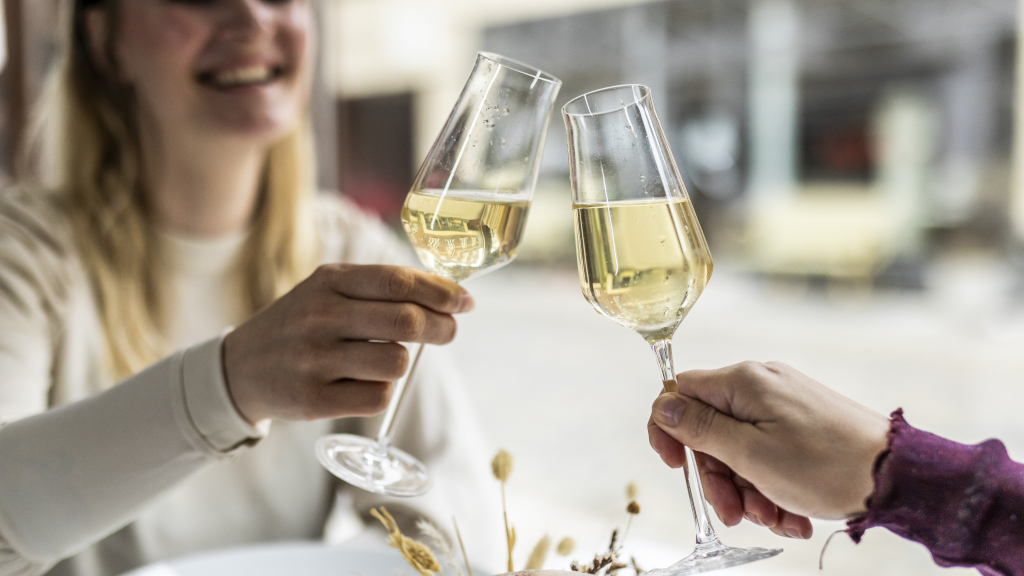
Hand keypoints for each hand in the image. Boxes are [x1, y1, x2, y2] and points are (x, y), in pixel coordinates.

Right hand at [223, 264, 472, 422]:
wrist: (239, 368)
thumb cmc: (301, 324)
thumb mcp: (328, 291)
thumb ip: (381, 288)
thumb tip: (449, 295)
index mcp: (328, 281)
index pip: (398, 282)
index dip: (440, 293)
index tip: (465, 302)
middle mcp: (320, 316)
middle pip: (406, 323)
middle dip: (441, 328)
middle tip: (449, 331)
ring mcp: (315, 359)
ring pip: (396, 363)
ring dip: (403, 362)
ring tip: (385, 358)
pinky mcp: (313, 400)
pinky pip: (378, 397)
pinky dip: (381, 391)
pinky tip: (361, 383)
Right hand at [648, 361, 888, 538]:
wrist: (898, 475)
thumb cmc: (825, 464)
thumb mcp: (749, 453)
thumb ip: (700, 428)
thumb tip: (662, 407)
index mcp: (743, 382)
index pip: (680, 392)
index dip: (668, 430)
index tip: (674, 467)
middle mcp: (761, 386)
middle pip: (711, 430)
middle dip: (719, 477)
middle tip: (735, 513)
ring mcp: (784, 405)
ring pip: (740, 449)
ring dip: (748, 490)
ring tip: (774, 519)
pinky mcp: (803, 425)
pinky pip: (769, 454)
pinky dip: (773, 487)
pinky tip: (792, 515)